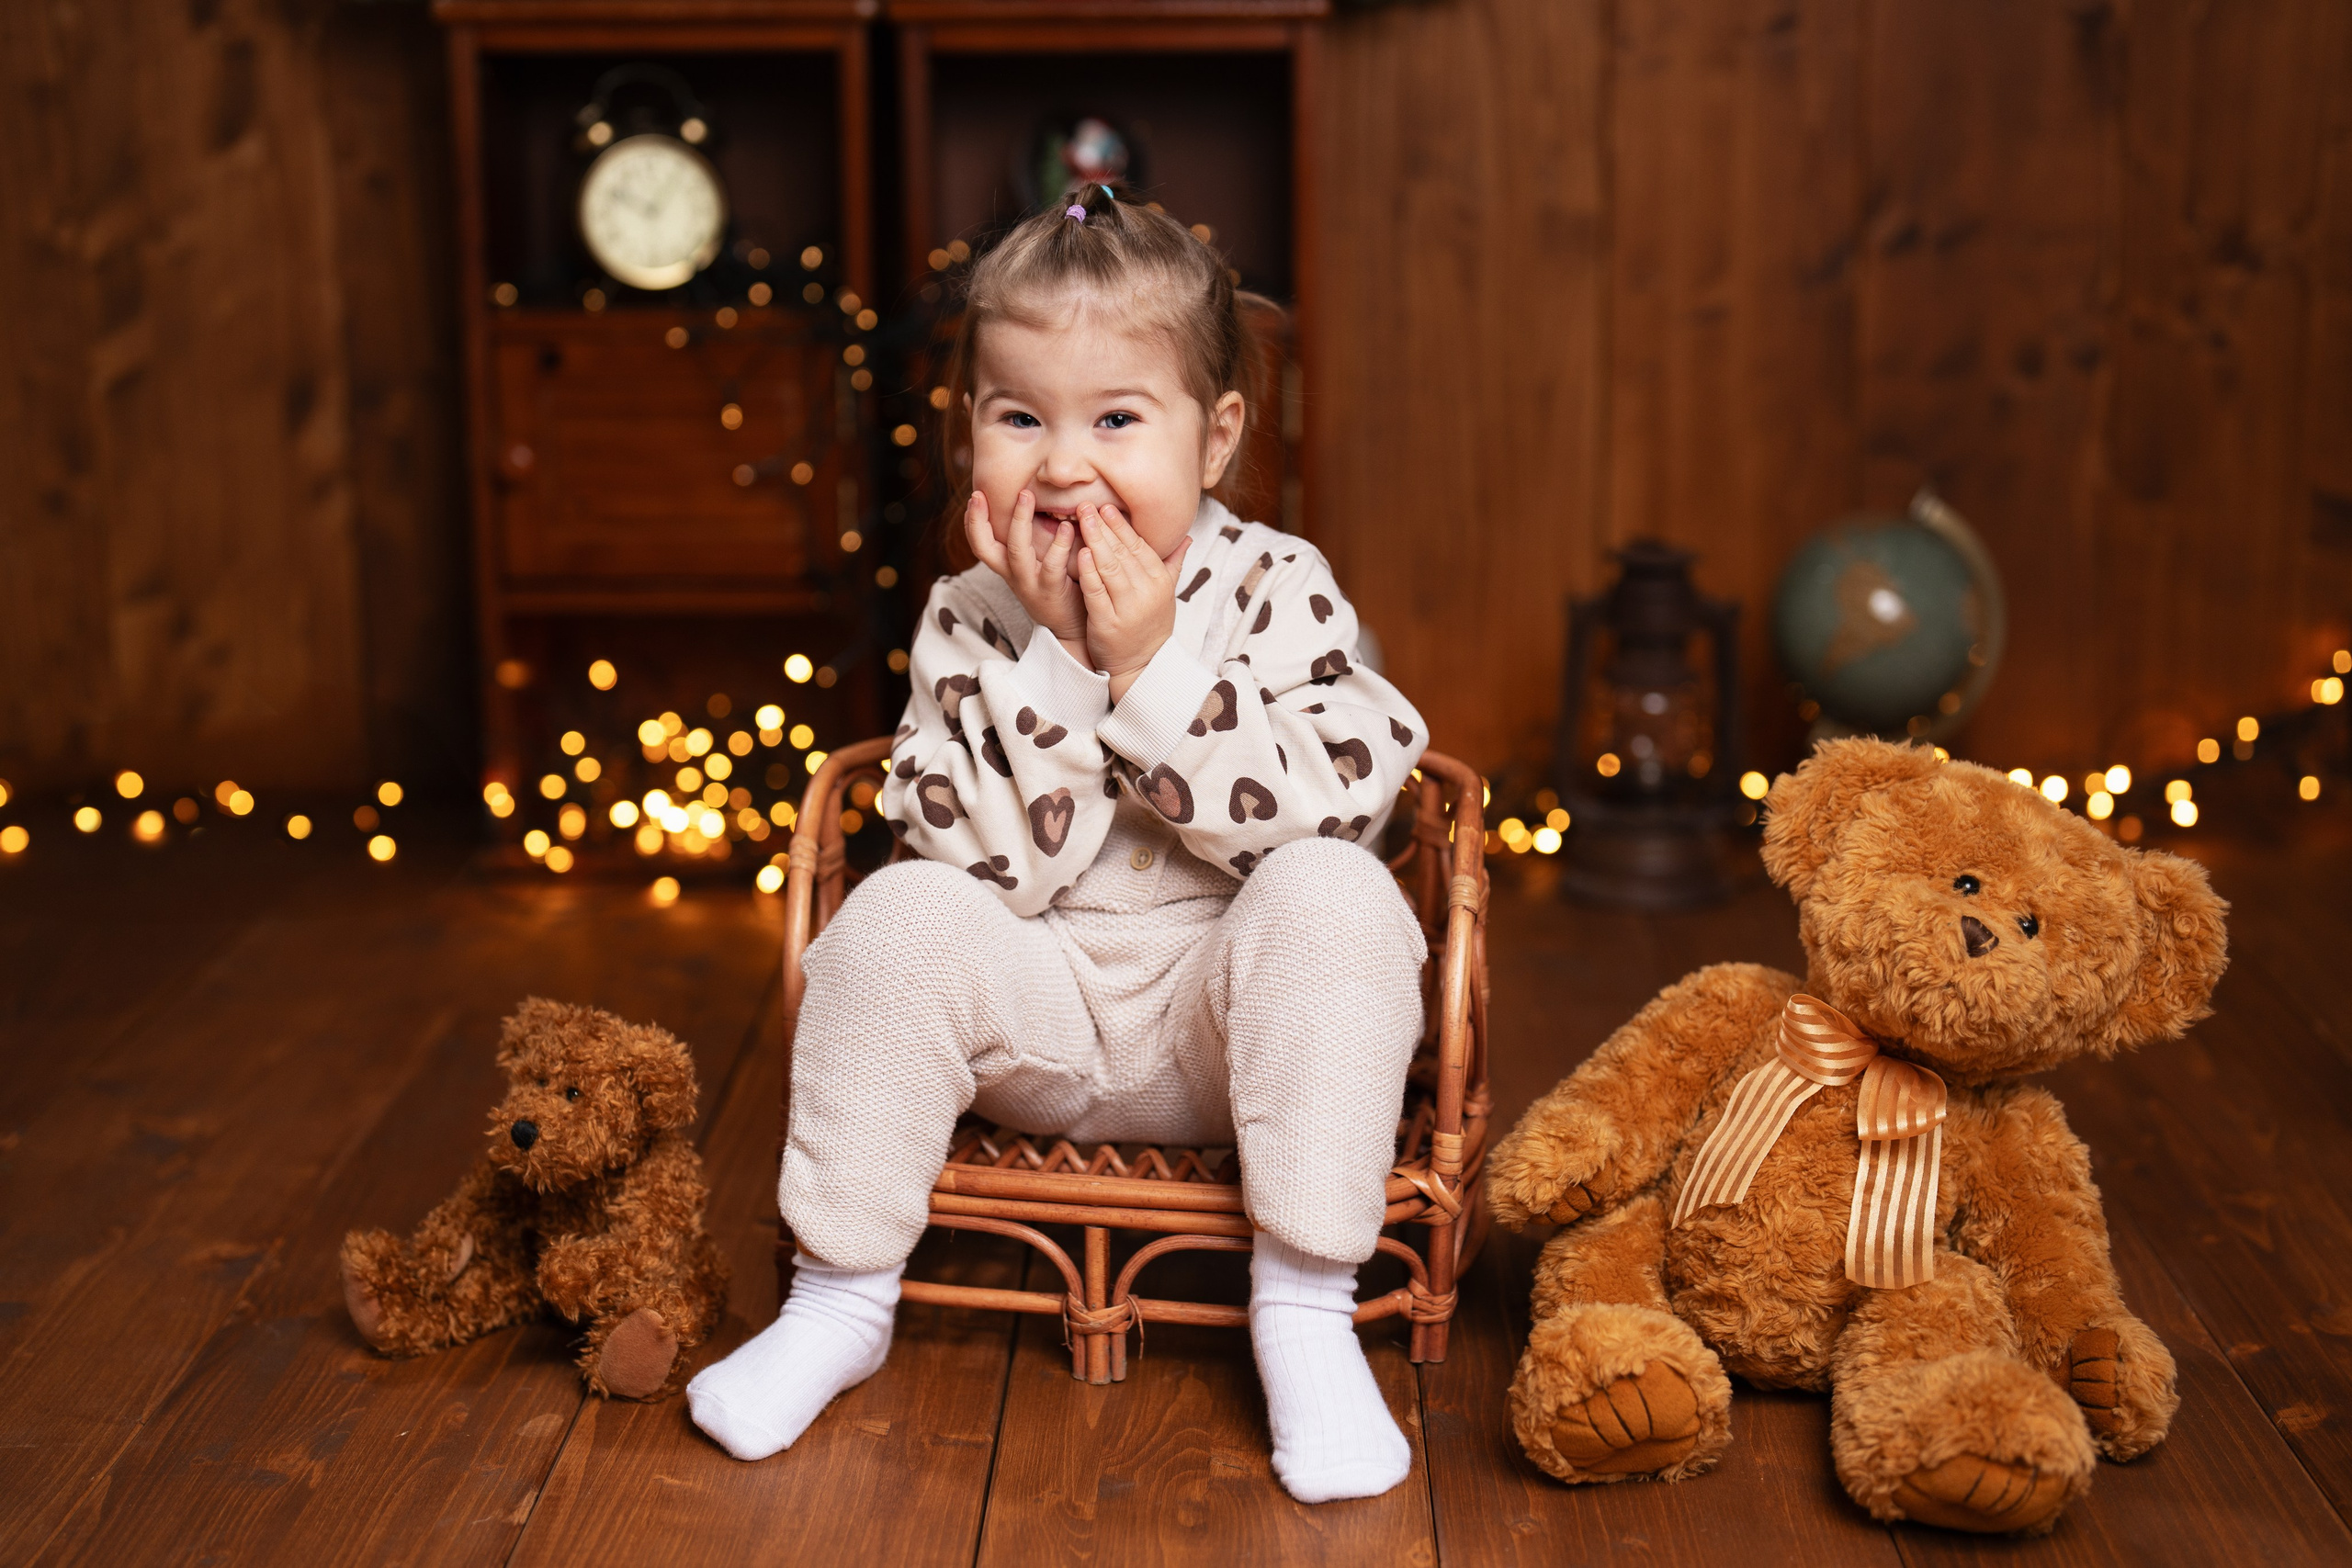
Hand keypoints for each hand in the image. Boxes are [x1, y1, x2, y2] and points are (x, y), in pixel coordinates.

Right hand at [965, 488, 1085, 663]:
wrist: (1071, 628)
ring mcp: (1029, 583)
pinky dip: (1058, 544)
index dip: (972, 522)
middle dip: (980, 519)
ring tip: (1026, 495)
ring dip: (1019, 521)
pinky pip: (1052, 565)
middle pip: (986, 547)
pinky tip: (1066, 526)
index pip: (979, 544)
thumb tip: (1031, 504)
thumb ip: (1031, 541)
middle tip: (980, 492)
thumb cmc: (1056, 587)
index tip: (973, 497)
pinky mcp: (1051, 590)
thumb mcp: (1036, 565)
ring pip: (1017, 550)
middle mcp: (1012, 575)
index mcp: (1006, 567)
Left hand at [1075, 503, 1188, 701]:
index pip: (1139, 546)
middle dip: (1104, 527)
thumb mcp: (1166, 593)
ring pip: (1109, 568)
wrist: (1143, 665)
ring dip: (1095, 542)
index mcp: (1160, 581)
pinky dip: (1089, 572)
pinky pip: (1097, 592)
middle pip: (1122, 552)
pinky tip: (1080, 553)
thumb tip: (1187, 538)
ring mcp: (1128, 608)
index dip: (1122, 525)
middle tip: (1086, 506)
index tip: (1106, 507)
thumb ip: (1173, 563)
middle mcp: (1147, 592)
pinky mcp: (1108, 623)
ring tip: (1081, 521)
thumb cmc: (1151, 624)